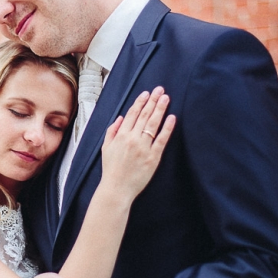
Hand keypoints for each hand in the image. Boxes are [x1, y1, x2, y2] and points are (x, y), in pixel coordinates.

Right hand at [101, 86, 174, 200]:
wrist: (117, 188)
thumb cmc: (111, 169)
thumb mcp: (106, 148)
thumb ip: (112, 131)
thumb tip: (121, 118)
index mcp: (121, 135)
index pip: (132, 114)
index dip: (140, 102)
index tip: (146, 93)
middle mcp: (132, 139)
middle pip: (144, 115)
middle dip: (152, 101)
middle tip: (160, 90)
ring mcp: (143, 147)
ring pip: (153, 124)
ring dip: (160, 109)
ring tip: (166, 98)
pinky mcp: (153, 157)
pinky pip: (162, 139)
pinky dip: (167, 128)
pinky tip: (171, 118)